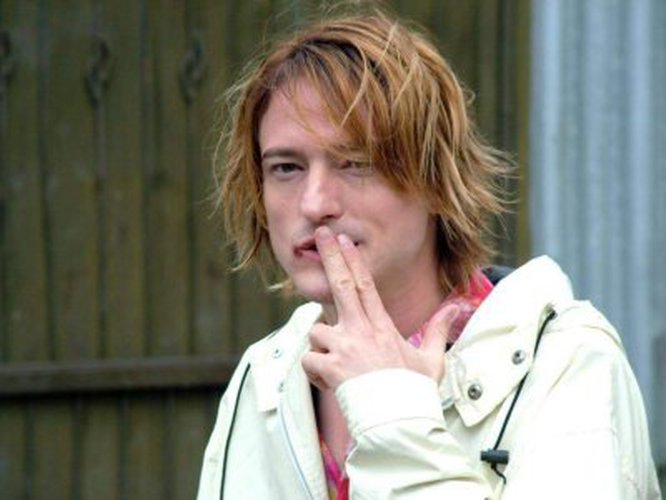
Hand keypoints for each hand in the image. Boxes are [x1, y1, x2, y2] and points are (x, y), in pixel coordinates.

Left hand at [301, 226, 458, 390]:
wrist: (399, 421)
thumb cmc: (413, 393)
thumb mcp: (431, 360)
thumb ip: (439, 331)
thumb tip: (455, 308)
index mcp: (382, 326)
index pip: (366, 285)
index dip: (354, 260)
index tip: (344, 241)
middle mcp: (361, 331)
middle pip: (341, 285)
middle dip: (330, 257)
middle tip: (320, 235)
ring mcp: (343, 347)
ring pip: (316, 330)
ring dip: (320, 344)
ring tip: (336, 364)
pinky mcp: (330, 366)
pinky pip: (309, 361)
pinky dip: (314, 371)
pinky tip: (330, 382)